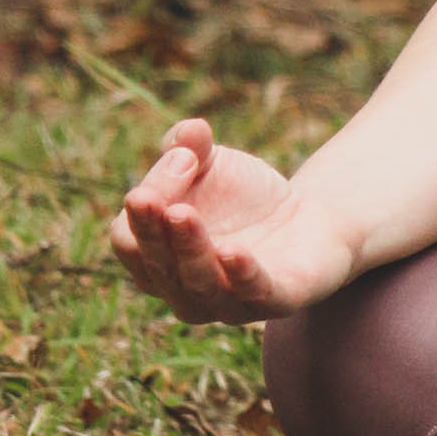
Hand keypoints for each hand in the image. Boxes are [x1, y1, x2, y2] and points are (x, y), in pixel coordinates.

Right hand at [110, 117, 358, 325]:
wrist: (308, 218)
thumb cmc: (244, 196)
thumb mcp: (212, 162)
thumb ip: (189, 146)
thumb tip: (190, 132)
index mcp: (157, 258)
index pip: (128, 241)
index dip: (143, 206)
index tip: (180, 158)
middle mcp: (183, 290)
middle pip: (155, 270)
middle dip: (151, 233)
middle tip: (149, 198)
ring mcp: (228, 302)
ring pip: (199, 287)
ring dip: (189, 251)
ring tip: (184, 216)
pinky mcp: (276, 300)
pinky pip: (253, 294)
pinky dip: (241, 274)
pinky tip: (232, 251)